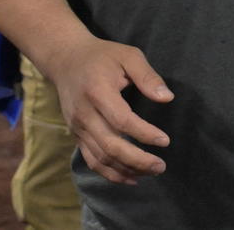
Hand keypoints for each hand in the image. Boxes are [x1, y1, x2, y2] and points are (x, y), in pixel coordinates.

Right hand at [40, 36, 173, 184]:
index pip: (121, 120)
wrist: (66, 60)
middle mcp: (84, 114)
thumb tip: (167, 98)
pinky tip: (131, 177)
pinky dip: (110, 173)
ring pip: (101, 158)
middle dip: (138, 160)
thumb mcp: (128, 55)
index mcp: (98, 91)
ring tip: (151, 172)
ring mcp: (77, 127)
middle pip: (110, 146)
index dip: (144, 133)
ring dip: (127, 170)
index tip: (165, 141)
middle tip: (161, 166)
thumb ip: (147, 76)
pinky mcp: (76, 135)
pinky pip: (91, 160)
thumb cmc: (102, 56)